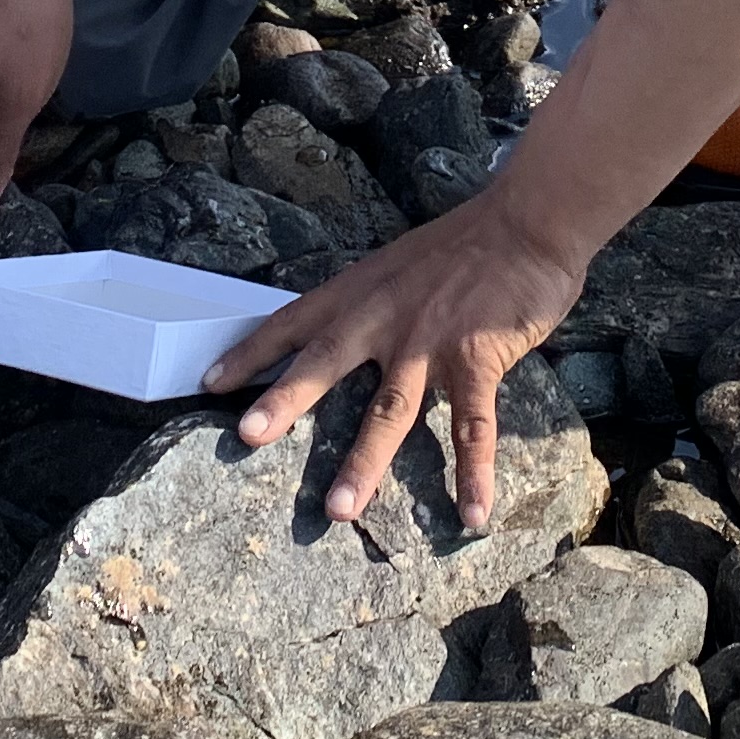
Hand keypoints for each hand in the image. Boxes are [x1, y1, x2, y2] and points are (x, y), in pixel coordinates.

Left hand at [199, 188, 590, 532]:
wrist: (528, 223)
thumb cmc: (468, 244)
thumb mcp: (399, 264)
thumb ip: (371, 302)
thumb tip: (346, 335)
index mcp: (361, 291)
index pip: (293, 321)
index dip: (252, 351)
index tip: (211, 383)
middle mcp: (384, 317)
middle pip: (323, 363)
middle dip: (284, 401)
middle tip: (246, 437)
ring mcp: (429, 341)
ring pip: (389, 411)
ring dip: (363, 463)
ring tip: (338, 511)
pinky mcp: (475, 361)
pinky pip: (473, 428)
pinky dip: (473, 475)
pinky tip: (473, 515)